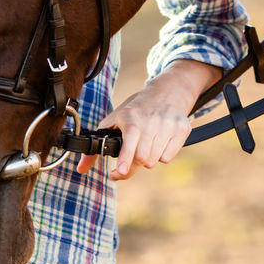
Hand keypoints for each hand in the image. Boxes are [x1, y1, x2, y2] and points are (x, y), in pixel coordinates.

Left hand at [77, 59, 220, 180]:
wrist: (168, 91)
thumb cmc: (136, 109)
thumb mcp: (114, 120)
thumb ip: (97, 147)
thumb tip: (81, 169)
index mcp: (131, 118)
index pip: (129, 142)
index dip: (125, 159)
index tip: (120, 172)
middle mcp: (150, 120)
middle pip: (143, 159)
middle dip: (134, 164)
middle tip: (130, 159)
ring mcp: (168, 125)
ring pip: (155, 160)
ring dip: (149, 158)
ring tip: (146, 143)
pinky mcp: (182, 129)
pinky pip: (168, 157)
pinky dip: (162, 155)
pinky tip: (160, 141)